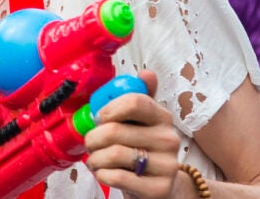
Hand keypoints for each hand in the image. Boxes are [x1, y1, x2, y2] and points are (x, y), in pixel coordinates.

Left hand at [84, 70, 182, 198]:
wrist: (160, 187)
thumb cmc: (143, 151)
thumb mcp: (142, 124)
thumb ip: (138, 100)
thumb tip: (146, 73)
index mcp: (162, 117)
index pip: (135, 102)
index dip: (109, 108)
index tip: (99, 118)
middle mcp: (169, 139)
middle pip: (115, 130)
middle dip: (93, 138)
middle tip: (90, 144)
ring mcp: (166, 165)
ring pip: (113, 154)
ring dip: (95, 159)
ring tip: (96, 160)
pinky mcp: (159, 188)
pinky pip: (117, 177)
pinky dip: (102, 175)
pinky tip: (105, 173)